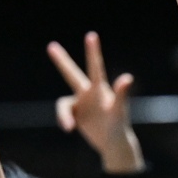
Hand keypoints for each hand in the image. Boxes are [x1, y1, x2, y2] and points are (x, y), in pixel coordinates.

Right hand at [49, 31, 142, 172]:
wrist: (113, 143)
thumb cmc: (119, 125)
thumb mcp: (119, 110)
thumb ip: (122, 94)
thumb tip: (127, 77)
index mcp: (99, 89)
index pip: (95, 67)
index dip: (92, 51)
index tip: (91, 35)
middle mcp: (88, 93)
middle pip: (71, 74)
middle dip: (61, 61)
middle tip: (51, 46)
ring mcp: (81, 103)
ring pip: (62, 103)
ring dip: (63, 115)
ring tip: (69, 127)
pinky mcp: (75, 114)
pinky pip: (63, 115)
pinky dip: (64, 121)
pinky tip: (70, 129)